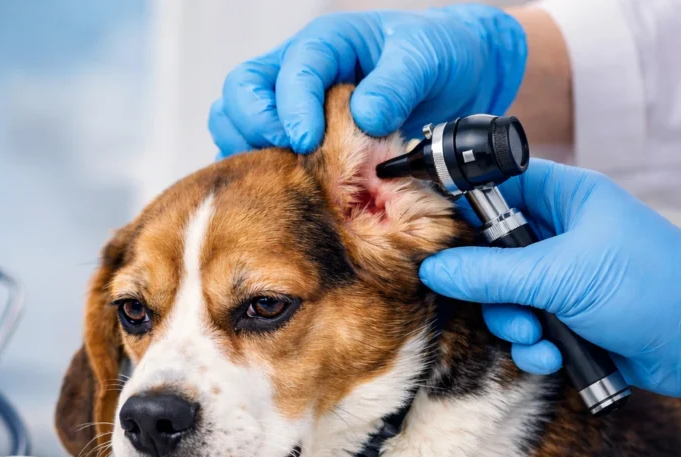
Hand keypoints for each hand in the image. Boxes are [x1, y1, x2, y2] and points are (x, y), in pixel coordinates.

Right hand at [209, 5, 526, 155]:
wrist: (448, 81)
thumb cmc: (434, 60)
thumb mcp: (428, 59)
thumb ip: (399, 82)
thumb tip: (366, 115)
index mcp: (327, 44)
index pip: (291, 70)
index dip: (292, 108)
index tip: (308, 141)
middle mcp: (294, 70)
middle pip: (241, 91)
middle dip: (256, 126)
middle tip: (292, 155)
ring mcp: (284, 104)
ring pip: (232, 120)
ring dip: (246, 150)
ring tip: (282, 174)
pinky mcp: (285, 137)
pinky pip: (246, 151)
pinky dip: (252, 172)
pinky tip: (280, 189)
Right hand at [419, 160, 680, 397]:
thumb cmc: (651, 290)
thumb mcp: (561, 276)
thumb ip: (491, 274)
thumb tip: (434, 269)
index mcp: (569, 199)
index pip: (501, 185)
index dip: (466, 204)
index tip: (437, 232)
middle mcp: (565, 234)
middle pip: (493, 250)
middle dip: (491, 287)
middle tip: (500, 301)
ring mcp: (567, 278)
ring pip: (506, 296)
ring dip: (513, 324)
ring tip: (537, 337)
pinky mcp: (571, 318)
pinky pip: (528, 328)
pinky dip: (534, 347)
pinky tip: (554, 356)